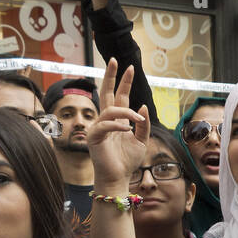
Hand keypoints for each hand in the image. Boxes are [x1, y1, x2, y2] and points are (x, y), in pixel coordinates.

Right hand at [87, 59, 149, 188]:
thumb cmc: (128, 161)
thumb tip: (143, 106)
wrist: (118, 178)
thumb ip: (143, 124)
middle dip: (111, 76)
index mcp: (118, 120)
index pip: (120, 96)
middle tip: (114, 60)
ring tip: (138, 118)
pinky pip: (105, 125)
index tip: (130, 67)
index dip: (125, 82)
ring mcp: (99, 127)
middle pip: (107, 93)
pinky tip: (128, 129)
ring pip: (110, 109)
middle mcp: (106, 120)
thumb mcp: (142, 140)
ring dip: (126, 111)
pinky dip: (118, 125)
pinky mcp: (94, 137)